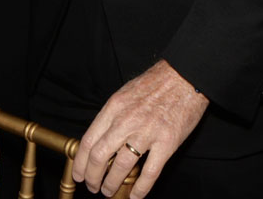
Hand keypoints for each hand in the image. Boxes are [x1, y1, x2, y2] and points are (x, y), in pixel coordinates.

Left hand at [73, 60, 208, 197]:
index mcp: (114, 107)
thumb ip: (112, 116)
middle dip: (92, 177)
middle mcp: (126, 120)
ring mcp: (147, 132)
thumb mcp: (124, 93)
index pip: (88, 140)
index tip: (79, 174)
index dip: (80, 162)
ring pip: (121, 167)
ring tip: (109, 191)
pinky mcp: (167, 142)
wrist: (183, 76)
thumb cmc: (154, 84)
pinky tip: (135, 196)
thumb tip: (99, 138)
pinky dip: (140, 189)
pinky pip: (150, 172)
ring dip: (112, 184)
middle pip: (99, 156)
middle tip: (93, 186)